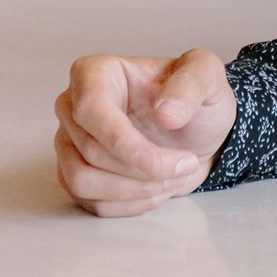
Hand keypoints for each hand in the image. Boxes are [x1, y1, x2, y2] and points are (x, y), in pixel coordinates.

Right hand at [55, 49, 235, 217]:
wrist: (194, 132)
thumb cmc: (194, 98)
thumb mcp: (207, 75)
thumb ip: (192, 84)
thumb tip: (165, 113)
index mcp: (96, 73)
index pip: (92, 110)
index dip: (124, 143)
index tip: (162, 161)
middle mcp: (72, 105)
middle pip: (90, 151)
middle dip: (143, 169)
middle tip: (185, 165)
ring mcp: (69, 143)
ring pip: (83, 181)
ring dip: (135, 189)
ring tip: (172, 178)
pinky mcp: (74, 175)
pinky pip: (91, 202)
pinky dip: (130, 204)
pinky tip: (157, 188)